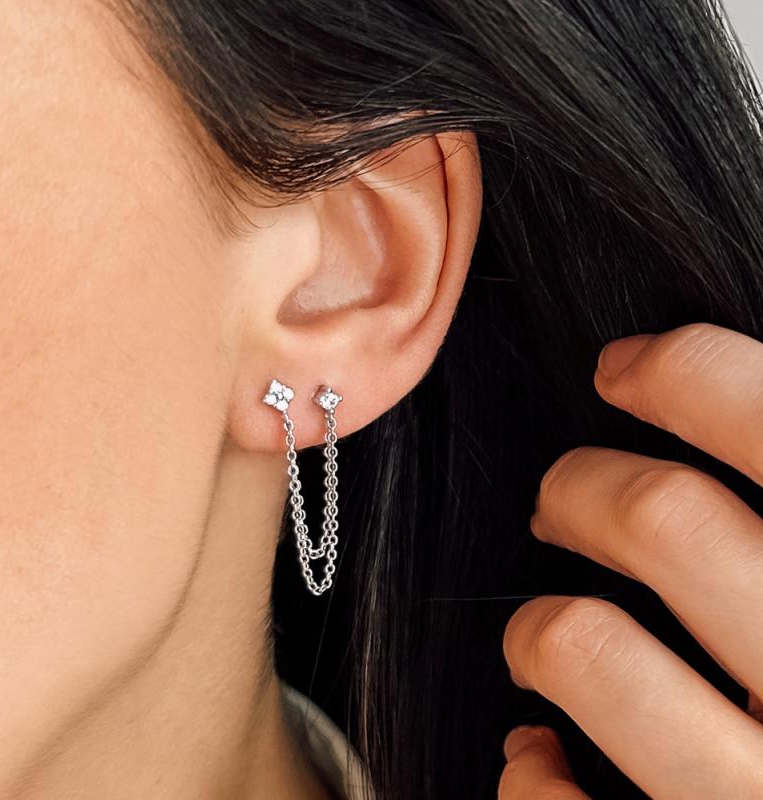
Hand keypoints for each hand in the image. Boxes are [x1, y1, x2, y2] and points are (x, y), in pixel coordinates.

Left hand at [498, 323, 762, 798]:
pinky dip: (529, 768)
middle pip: (659, 514)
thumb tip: (695, 383)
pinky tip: (546, 753)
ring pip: (581, 645)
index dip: (680, 370)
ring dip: (540, 628)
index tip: (623, 369)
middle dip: (579, 486)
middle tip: (562, 500)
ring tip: (545, 635)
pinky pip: (549, 799)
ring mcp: (757, 793)